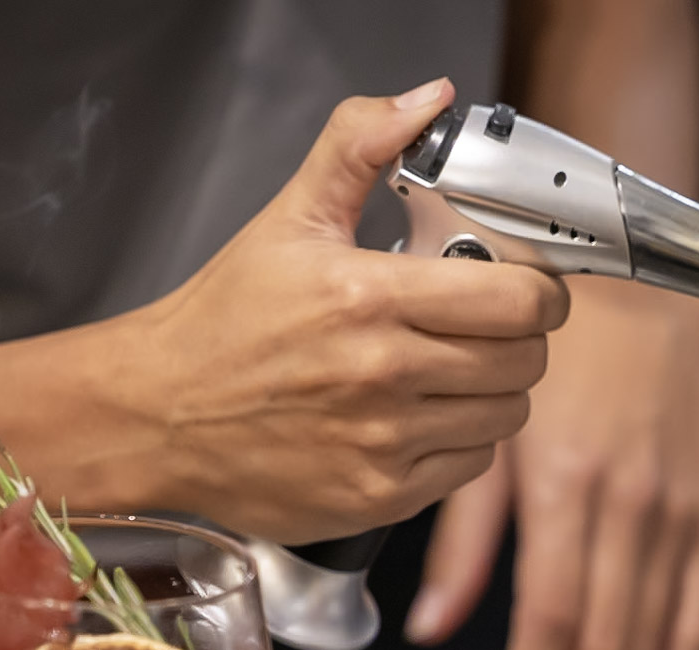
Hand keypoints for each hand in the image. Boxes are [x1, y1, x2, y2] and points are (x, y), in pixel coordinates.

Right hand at [98, 79, 570, 544]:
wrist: (157, 414)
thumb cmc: (222, 324)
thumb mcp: (289, 218)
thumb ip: (358, 147)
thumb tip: (420, 105)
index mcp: (369, 296)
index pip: (517, 299)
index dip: (541, 291)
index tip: (529, 288)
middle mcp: (382, 373)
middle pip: (523, 360)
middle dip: (519, 338)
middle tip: (487, 327)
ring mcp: (382, 442)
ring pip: (505, 416)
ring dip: (494, 391)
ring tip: (452, 370)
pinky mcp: (378, 496)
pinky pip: (471, 467)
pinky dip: (461, 442)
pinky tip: (421, 417)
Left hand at [405, 280, 698, 649]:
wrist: (629, 265)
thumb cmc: (536, 340)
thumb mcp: (480, 424)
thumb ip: (460, 536)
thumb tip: (432, 630)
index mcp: (567, 486)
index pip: (552, 625)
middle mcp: (634, 506)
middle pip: (607, 649)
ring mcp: (682, 508)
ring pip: (656, 641)